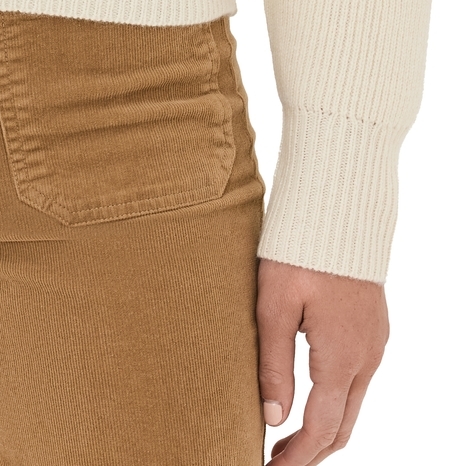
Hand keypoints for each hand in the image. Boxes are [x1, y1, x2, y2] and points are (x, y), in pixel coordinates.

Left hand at [257, 257, 388, 461]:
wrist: (341, 206)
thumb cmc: (301, 250)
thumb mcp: (274, 306)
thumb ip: (273, 365)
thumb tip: (272, 418)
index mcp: (341, 358)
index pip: (321, 428)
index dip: (296, 458)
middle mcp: (366, 357)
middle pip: (343, 426)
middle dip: (311, 451)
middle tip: (276, 461)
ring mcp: (374, 342)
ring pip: (352, 402)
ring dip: (323, 426)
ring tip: (285, 434)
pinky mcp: (373, 326)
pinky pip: (358, 377)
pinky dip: (335, 399)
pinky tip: (309, 394)